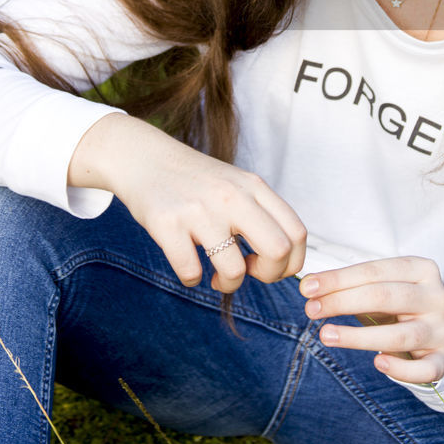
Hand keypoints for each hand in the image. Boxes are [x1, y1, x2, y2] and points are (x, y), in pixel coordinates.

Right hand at [68, 113, 306, 293]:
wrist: (146, 159)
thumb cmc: (196, 182)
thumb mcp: (237, 185)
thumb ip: (262, 213)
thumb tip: (285, 260)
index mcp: (254, 187)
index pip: (297, 233)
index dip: (292, 262)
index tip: (271, 265)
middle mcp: (232, 196)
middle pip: (277, 251)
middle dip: (268, 275)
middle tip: (249, 271)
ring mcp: (200, 210)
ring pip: (234, 270)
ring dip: (227, 285)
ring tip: (216, 276)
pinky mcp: (167, 224)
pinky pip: (190, 272)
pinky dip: (192, 280)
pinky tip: (189, 268)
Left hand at [299, 256, 443, 384]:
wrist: (435, 332)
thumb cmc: (398, 306)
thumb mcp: (379, 289)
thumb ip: (349, 287)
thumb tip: (309, 288)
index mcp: (422, 269)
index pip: (375, 270)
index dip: (339, 279)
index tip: (307, 288)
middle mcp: (437, 297)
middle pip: (386, 297)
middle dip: (343, 302)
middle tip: (310, 310)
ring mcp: (443, 329)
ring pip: (401, 334)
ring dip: (359, 337)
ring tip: (326, 335)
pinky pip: (425, 369)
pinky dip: (401, 369)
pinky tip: (378, 364)